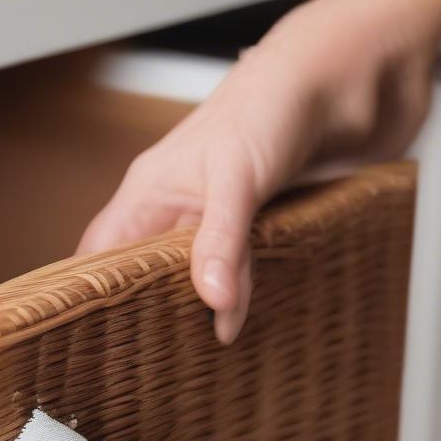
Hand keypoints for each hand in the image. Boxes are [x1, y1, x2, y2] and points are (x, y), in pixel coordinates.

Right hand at [77, 0, 440, 343]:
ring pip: (196, 280)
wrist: (350, 73)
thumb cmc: (275, 100)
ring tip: (195, 360)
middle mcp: (179, 209)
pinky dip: (243, 301)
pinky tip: (244, 328)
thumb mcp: (236, 176)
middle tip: (145, 366)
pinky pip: (243, 275)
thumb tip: (212, 302)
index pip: (101, 254)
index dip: (91, 296)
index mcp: (150, 192)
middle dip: (147, 315)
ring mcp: (221, 221)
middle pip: (146, 276)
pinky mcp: (262, 228)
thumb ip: (221, 241)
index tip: (90, 342)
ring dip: (201, 313)